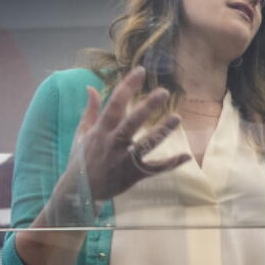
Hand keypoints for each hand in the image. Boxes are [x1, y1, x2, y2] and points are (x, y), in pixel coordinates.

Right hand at [73, 66, 190, 201]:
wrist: (79, 192)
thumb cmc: (81, 160)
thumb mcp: (81, 134)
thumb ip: (90, 110)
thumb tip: (90, 87)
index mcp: (100, 130)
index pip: (115, 104)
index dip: (127, 86)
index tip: (140, 71)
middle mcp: (113, 144)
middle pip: (132, 122)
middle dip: (147, 107)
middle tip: (163, 92)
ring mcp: (124, 160)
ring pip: (146, 144)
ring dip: (162, 132)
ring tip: (177, 118)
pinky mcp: (134, 175)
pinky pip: (155, 169)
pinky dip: (171, 164)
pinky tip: (186, 156)